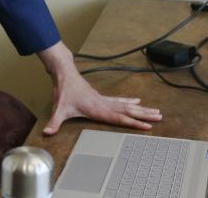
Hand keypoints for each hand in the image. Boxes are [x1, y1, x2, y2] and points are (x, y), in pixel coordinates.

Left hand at [38, 42, 161, 135]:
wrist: (65, 74)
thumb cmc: (64, 92)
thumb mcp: (59, 109)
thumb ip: (54, 122)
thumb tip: (47, 132)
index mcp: (99, 109)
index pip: (120, 118)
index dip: (135, 122)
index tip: (148, 126)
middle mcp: (105, 104)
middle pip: (130, 110)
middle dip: (145, 115)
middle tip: (160, 117)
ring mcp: (106, 100)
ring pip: (128, 105)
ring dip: (142, 109)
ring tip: (155, 111)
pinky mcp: (103, 98)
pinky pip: (121, 101)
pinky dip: (131, 102)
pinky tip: (138, 101)